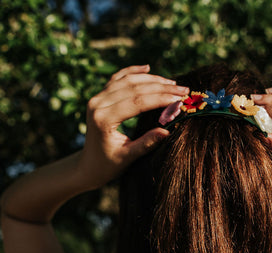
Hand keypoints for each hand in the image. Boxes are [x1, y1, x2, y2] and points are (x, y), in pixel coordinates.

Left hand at [77, 65, 188, 188]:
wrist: (88, 165)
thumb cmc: (108, 165)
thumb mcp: (127, 157)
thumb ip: (146, 144)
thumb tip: (167, 131)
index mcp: (103, 119)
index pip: (137, 102)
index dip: (161, 98)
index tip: (180, 99)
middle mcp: (98, 104)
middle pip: (134, 88)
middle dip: (161, 87)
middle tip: (183, 90)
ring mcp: (97, 98)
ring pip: (127, 80)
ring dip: (151, 79)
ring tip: (172, 84)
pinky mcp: (99, 97)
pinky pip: (118, 78)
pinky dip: (133, 71)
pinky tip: (147, 67)